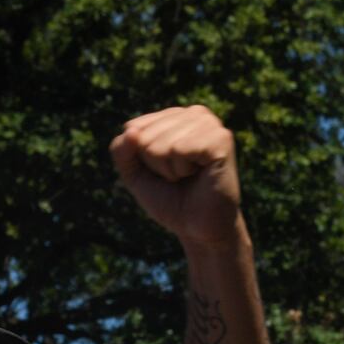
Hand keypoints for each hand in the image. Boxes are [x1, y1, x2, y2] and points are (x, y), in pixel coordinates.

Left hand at [112, 105, 242, 249]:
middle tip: (179, 178)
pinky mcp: (221, 138)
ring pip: (162, 144)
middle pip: (145, 136)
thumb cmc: (172, 200)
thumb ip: (122, 151)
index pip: (134, 128)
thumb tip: (131, 131)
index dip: (142, 159)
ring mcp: (209, 123)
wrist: (200, 230)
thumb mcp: (136, 175)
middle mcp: (194, 114)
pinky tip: (200, 174)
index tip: (165, 172)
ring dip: (170, 169)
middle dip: (157, 165)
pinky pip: (179, 149)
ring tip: (189, 176)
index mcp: (176, 116)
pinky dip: (182, 169)